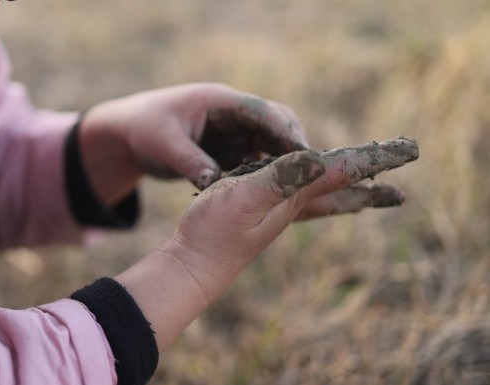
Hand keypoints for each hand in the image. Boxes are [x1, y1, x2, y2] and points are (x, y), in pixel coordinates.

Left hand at [79, 83, 308, 205]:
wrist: (128, 133)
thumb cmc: (144, 129)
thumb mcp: (164, 144)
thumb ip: (190, 161)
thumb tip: (215, 183)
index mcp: (220, 101)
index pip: (263, 113)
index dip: (286, 133)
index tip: (304, 157)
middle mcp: (233, 114)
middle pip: (277, 125)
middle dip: (293, 149)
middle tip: (308, 178)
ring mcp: (233, 132)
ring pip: (270, 145)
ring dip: (282, 164)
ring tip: (295, 191)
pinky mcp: (229, 149)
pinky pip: (256, 161)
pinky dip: (265, 174)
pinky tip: (270, 195)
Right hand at [116, 137, 418, 349]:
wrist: (193, 265)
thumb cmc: (214, 232)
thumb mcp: (244, 198)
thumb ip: (279, 178)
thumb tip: (316, 159)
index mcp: (295, 197)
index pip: (343, 172)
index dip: (375, 159)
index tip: (410, 150)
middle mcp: (293, 206)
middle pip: (341, 194)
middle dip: (371, 187)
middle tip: (399, 195)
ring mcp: (276, 213)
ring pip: (322, 197)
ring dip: (347, 190)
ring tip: (364, 190)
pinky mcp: (257, 214)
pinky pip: (296, 198)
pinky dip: (311, 190)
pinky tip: (304, 192)